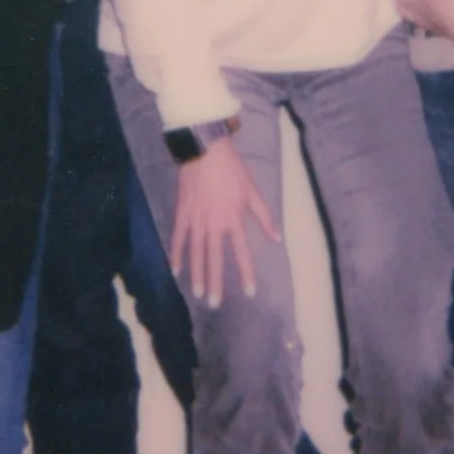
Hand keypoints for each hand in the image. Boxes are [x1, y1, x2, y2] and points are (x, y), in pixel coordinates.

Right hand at [170, 138, 279, 309]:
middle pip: (215, 259)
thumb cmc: (232, 170)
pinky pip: (178, 238)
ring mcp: (196, 220)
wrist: (204, 150)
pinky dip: (176, 254)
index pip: (241, 253)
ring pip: (196, 253)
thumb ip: (264, 217)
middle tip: (215, 304)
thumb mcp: (252, 191)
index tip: (249, 292)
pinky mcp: (182, 213)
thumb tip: (277, 239)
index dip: (246, 274)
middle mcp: (214, 224)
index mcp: (233, 219)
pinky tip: (176, 270)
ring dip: (197, 275)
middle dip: (215, 283)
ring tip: (198, 293)